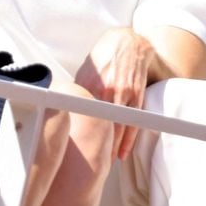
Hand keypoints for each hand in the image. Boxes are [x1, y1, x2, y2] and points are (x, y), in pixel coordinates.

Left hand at [75, 27, 154, 160]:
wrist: (127, 42)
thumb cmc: (104, 57)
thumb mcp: (85, 70)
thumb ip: (79, 90)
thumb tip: (68, 106)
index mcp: (90, 84)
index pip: (82, 113)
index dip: (80, 131)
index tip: (76, 145)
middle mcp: (106, 89)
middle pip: (101, 124)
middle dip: (97, 143)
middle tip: (91, 160)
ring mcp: (123, 93)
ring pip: (117, 127)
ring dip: (112, 147)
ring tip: (106, 162)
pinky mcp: (137, 95)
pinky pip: (132, 123)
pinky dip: (127, 140)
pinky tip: (122, 152)